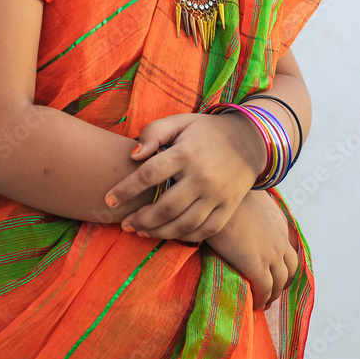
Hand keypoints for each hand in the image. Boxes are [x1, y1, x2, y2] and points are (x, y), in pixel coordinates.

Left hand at [104, 112, 266, 241]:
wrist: (250, 140)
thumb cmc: (206, 131)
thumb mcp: (180, 121)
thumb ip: (154, 132)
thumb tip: (133, 155)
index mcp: (186, 153)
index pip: (149, 175)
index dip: (125, 190)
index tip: (109, 200)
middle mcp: (202, 177)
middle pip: (164, 207)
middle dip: (140, 219)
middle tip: (124, 223)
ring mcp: (217, 196)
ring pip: (182, 224)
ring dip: (157, 232)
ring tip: (140, 231)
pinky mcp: (227, 208)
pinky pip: (203, 231)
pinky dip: (183, 236)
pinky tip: (167, 233)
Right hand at [206, 190, 298, 309]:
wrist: (218, 202)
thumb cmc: (227, 198)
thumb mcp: (250, 198)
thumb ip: (255, 209)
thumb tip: (246, 214)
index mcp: (279, 222)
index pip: (291, 247)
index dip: (285, 262)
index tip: (277, 269)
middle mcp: (280, 240)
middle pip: (291, 268)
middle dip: (284, 281)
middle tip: (273, 289)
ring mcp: (271, 255)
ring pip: (279, 283)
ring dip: (273, 294)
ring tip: (263, 301)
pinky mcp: (257, 267)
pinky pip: (264, 290)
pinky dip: (261, 299)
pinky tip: (254, 303)